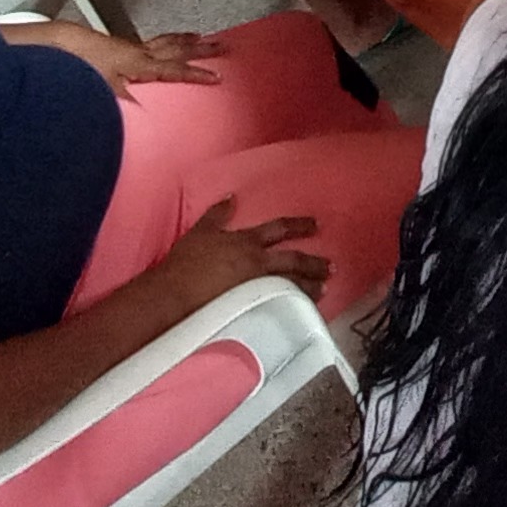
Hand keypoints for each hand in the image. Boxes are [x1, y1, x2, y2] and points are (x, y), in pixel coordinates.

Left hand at [5, 22, 226, 84]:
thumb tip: (144, 115)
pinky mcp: (121, 49)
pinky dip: (166, 42)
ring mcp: (131, 48)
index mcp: (140, 64)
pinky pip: (152, 43)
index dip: (197, 73)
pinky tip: (164, 46)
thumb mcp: (102, 89)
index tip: (218, 76)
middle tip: (222, 45)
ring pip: (164, 42)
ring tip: (200, 37)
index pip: (174, 69)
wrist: (62, 44)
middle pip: (176, 48)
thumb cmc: (82, 67)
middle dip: (200, 48)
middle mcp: (139, 53)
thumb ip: (123, 101)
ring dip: (184, 40)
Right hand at [161, 198, 330, 306]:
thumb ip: (218, 213)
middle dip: (315, 262)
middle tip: (332, 266)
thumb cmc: (185, 262)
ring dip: (310, 286)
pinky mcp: (254, 308)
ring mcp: (258, 287)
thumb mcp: (201, 231)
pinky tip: (303, 311)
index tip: (316, 225)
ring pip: (292, 285)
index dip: (299, 225)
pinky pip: (282, 306)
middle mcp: (257, 262)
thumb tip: (232, 196)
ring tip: (324, 290)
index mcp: (246, 241)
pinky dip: (295, 307)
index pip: (278, 229)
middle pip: (293, 260)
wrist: (174, 293)